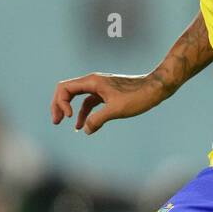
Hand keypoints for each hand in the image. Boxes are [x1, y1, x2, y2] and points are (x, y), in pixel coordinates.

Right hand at [50, 72, 165, 133]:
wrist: (156, 89)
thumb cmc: (138, 96)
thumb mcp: (116, 110)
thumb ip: (98, 119)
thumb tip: (86, 130)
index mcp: (92, 82)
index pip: (64, 88)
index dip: (60, 103)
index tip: (70, 118)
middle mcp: (93, 82)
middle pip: (66, 91)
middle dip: (59, 105)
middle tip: (56, 122)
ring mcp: (99, 87)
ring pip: (77, 97)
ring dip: (70, 109)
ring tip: (64, 124)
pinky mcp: (106, 94)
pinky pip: (89, 102)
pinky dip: (84, 112)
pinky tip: (83, 126)